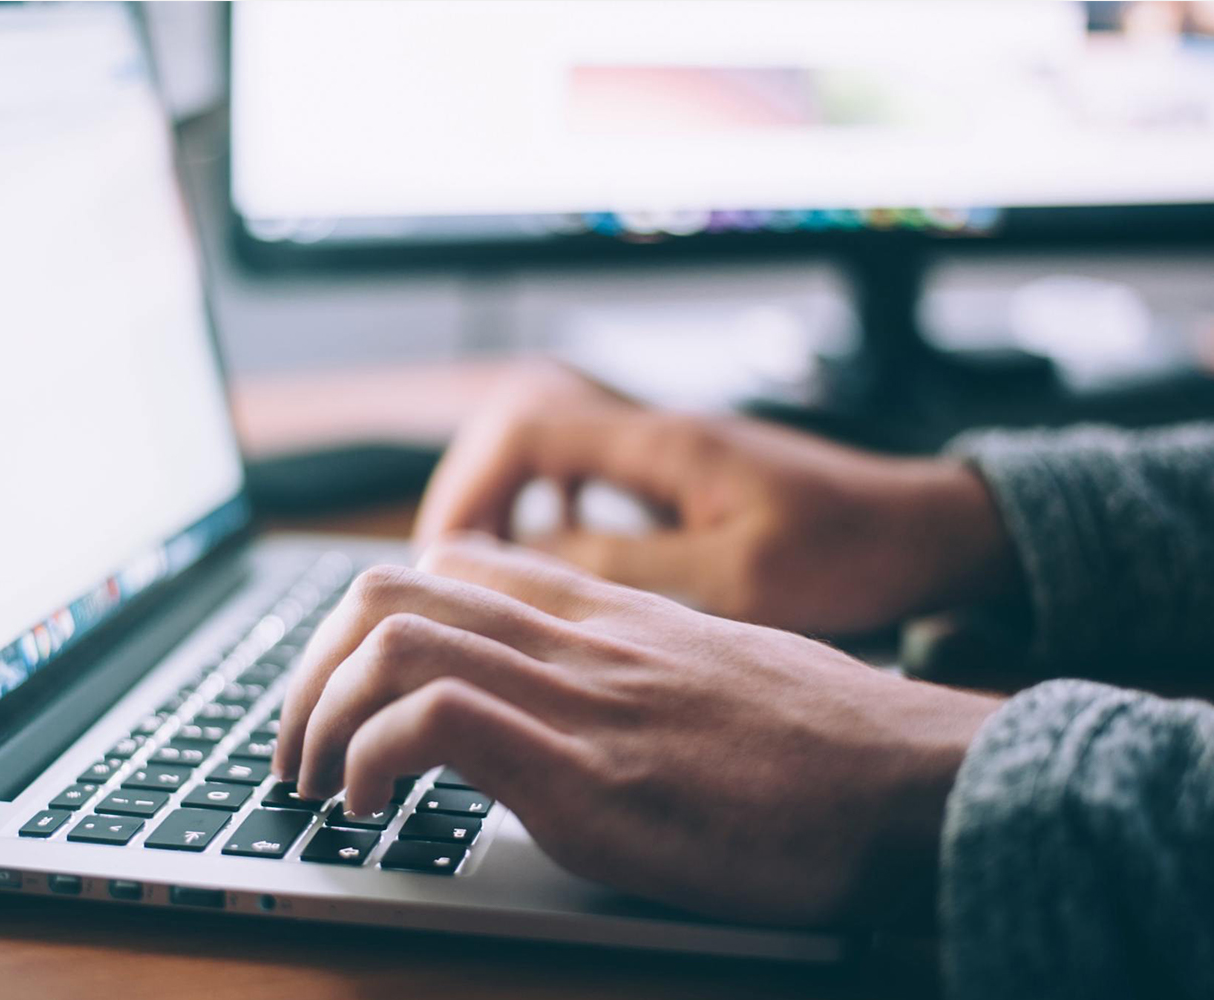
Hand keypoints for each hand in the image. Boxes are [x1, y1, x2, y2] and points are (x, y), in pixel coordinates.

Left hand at [275, 534, 1002, 926]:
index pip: (450, 564)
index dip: (368, 620)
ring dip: (317, 713)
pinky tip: (370, 808)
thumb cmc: (828, 743)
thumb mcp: (715, 673)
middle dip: (309, 668)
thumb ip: (632, 665)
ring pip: (391, 638)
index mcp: (606, 613)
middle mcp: (578, 638)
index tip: (347, 688)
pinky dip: (370, 758)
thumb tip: (576, 700)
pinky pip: (434, 721)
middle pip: (390, 589)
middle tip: (298, 744)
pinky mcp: (589, 775)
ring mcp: (580, 698)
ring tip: (314, 782)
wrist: (918, 781)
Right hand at [414, 363, 1019, 634]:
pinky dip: (551, 509)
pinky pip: (587, 475)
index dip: (469, 486)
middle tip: (449, 568)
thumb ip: (627, 566)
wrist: (928, 531)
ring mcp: (668, 451)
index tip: (447, 556)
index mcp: (663, 444)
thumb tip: (526, 561)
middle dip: (472, 493)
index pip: (526, 428)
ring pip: (550, 450)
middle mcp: (656, 433)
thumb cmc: (851, 553)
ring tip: (485, 568)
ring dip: (507, 500)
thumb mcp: (737, 579)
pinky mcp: (682, 477)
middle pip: (521, 427)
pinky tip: (556, 558)